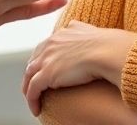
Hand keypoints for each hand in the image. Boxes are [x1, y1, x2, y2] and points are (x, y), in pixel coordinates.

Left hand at [22, 20, 136, 115]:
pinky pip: (33, 90)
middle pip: (34, 60)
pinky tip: (36, 109)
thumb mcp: (88, 30)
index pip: (44, 48)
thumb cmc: (106, 45)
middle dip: (32, 74)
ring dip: (28, 89)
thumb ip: (80, 29)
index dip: (42, 60)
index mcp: (60, 34)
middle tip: (34, 86)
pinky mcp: (47, 75)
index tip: (43, 70)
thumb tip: (79, 27)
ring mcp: (46, 59)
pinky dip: (32, 100)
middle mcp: (50, 44)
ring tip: (33, 100)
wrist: (107, 52)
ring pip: (29, 76)